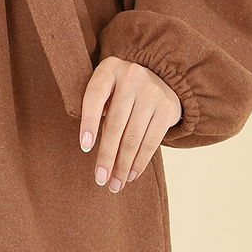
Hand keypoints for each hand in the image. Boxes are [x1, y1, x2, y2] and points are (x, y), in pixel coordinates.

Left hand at [79, 56, 182, 192]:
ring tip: (115, 184)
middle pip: (115, 123)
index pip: (95, 96)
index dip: (88, 122)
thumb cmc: (121, 89)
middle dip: (107, 155)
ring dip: (123, 165)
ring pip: (133, 136)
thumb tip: (89, 146)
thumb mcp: (107, 87)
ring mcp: (152, 91)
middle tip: (100, 178)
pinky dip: (140, 162)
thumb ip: (98, 106)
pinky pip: (151, 141)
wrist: (161, 79)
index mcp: (110, 68)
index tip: (85, 148)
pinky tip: (131, 174)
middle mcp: (132, 76)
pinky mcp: (167, 108)